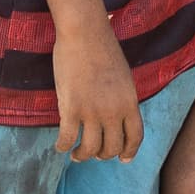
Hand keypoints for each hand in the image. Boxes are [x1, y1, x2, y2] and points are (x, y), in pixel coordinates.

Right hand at [53, 33, 141, 162]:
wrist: (85, 34)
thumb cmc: (103, 50)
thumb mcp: (123, 78)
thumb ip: (122, 99)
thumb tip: (118, 116)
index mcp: (130, 102)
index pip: (135, 137)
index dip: (129, 152)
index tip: (123, 160)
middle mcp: (114, 111)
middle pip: (112, 148)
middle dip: (103, 155)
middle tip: (94, 154)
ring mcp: (92, 112)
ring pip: (90, 149)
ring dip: (82, 156)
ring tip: (76, 155)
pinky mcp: (71, 108)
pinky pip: (67, 139)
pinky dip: (63, 147)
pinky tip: (60, 147)